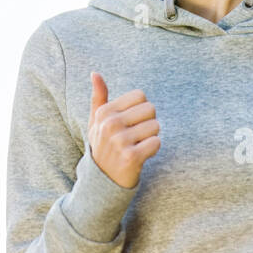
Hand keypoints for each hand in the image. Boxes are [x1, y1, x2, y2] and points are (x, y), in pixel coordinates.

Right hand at [88, 71, 160, 188]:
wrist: (102, 180)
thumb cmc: (103, 145)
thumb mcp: (96, 121)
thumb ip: (98, 97)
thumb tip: (95, 73)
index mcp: (104, 112)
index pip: (141, 96)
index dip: (140, 109)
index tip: (130, 123)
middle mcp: (110, 124)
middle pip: (150, 109)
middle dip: (148, 122)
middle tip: (135, 136)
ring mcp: (120, 141)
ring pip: (156, 126)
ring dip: (151, 137)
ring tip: (137, 146)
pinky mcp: (131, 157)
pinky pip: (156, 143)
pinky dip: (153, 149)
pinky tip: (141, 155)